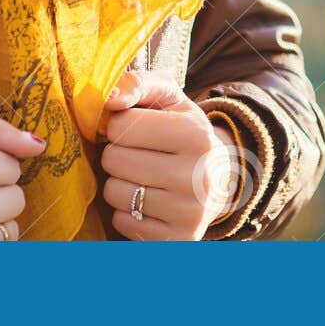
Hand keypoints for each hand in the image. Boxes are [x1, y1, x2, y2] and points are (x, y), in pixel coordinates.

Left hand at [98, 70, 242, 239]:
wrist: (218, 179)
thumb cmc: (182, 130)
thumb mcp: (168, 98)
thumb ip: (137, 84)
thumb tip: (107, 96)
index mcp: (196, 135)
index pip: (120, 126)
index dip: (119, 125)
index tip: (135, 129)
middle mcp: (197, 177)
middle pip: (114, 161)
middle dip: (117, 154)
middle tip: (138, 154)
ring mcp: (189, 214)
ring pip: (114, 193)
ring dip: (119, 183)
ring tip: (143, 177)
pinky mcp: (176, 241)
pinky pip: (122, 223)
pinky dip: (126, 211)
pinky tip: (148, 201)